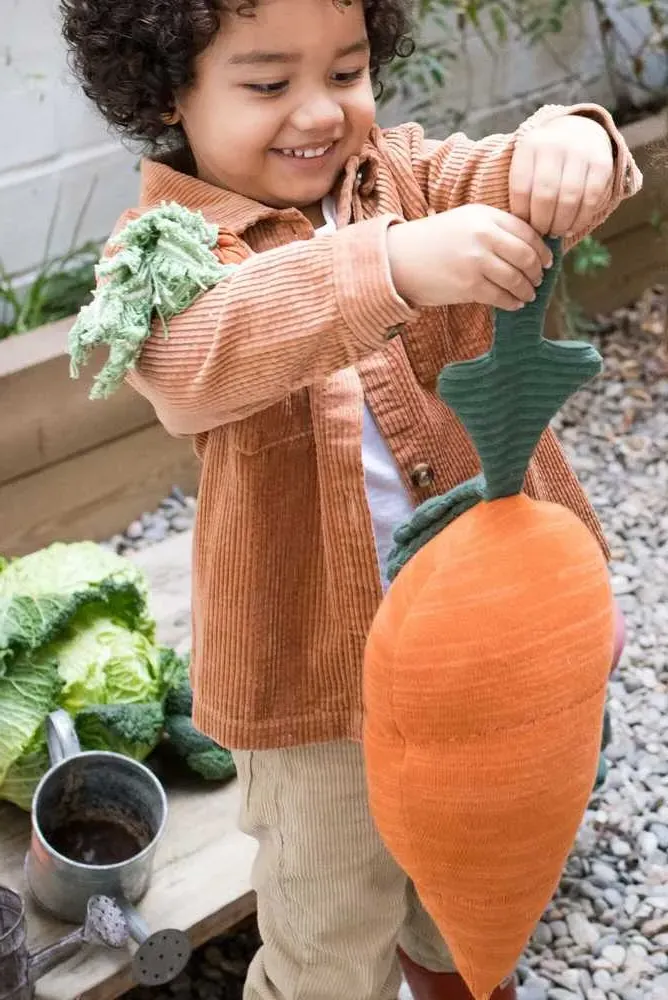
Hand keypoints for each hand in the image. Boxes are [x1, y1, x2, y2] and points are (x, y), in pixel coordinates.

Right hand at [386, 204, 551, 310]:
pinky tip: (514, 303)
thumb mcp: (465, 220)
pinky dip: (512, 302)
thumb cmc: (434, 241)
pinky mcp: (469, 286)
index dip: (542, 249)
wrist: (399, 258)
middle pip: (526, 256)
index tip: (548, 260)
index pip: (527, 232)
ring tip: (529, 294)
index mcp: (485, 215)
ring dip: (527, 290)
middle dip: (537, 271)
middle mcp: (483, 235)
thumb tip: (530, 247)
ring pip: (516, 279)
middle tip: (539, 279)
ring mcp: (476, 262)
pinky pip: (500, 296)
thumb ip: (495, 227)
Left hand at [509, 114, 613, 237]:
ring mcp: (580, 151)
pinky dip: (581, 219)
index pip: (521, 189)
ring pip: (569, 198)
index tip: (523, 228)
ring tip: (556, 232)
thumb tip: (521, 232)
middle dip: (542, 222)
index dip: (522, 215)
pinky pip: (591, 198)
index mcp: (529, 146)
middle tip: (542, 233)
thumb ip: (522, 192)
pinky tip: (572, 227)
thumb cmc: (545, 162)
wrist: (578, 131)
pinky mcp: (602, 163)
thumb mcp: (528, 166)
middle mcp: (555, 145)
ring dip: (561, 223)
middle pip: (545, 195)